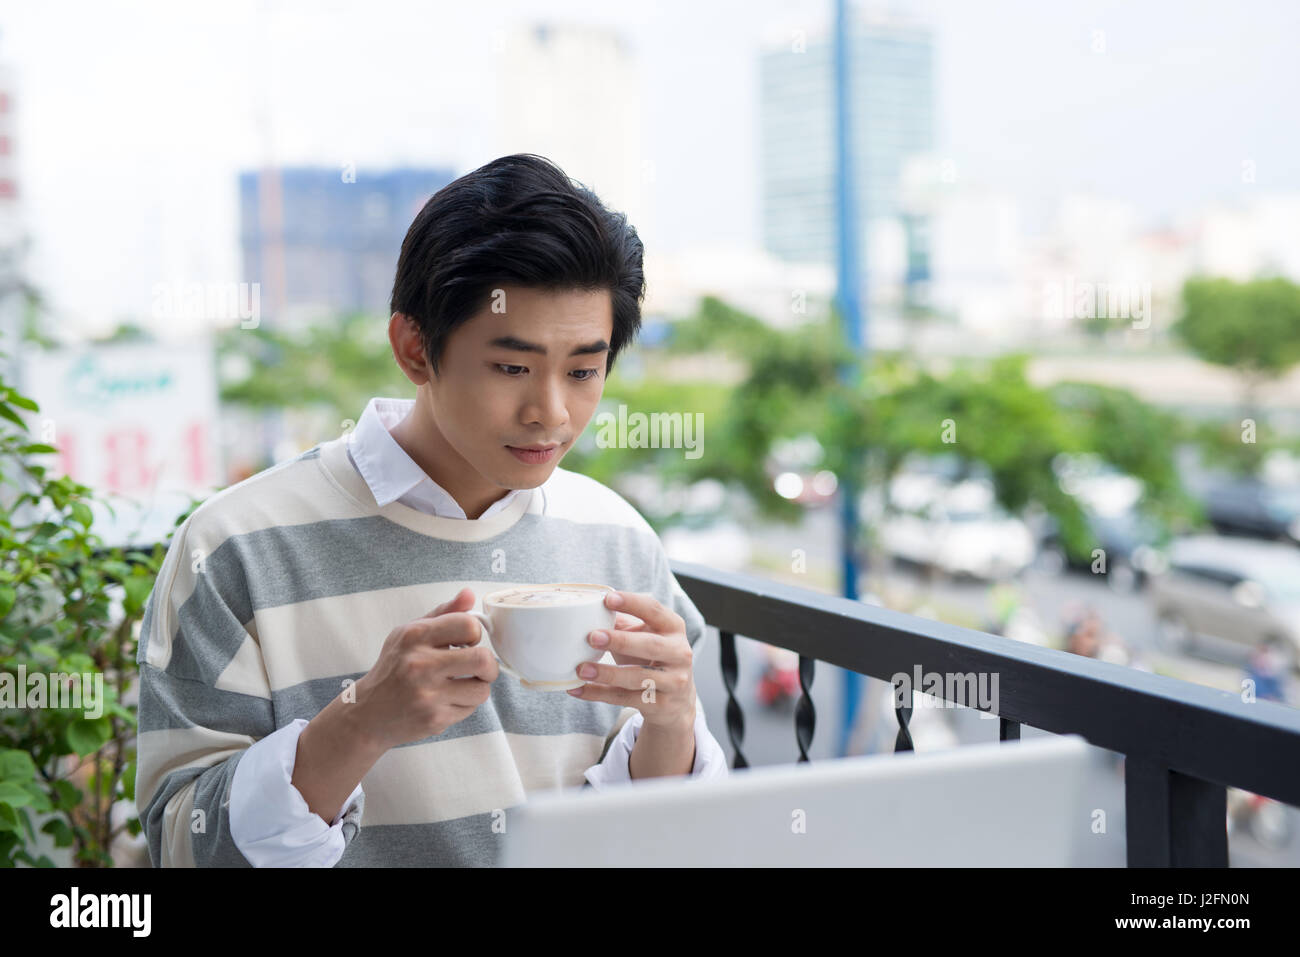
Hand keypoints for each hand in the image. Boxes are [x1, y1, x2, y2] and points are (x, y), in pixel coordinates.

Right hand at [351, 587, 498, 750]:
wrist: (366, 713)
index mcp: (415, 636)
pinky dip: (464, 705)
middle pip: (483, 659)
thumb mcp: (409, 634)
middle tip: (481, 668)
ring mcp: (427, 694)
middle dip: (489, 665)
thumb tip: (469, 594)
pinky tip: (447, 700)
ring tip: (462, 685)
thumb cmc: (393, 669)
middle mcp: (420, 664)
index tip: (469, 642)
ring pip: (482, 689)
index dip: (475, 634)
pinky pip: (470, 709)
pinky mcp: (434, 719)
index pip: (468, 625)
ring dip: (478, 687)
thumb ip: (443, 613)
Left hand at [566, 590, 695, 730]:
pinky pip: (626, 698)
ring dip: (607, 673)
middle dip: (620, 641)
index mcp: (673, 628)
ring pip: (638, 677)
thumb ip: (623, 623)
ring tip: (581, 669)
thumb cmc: (653, 658)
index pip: (654, 610)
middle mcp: (679, 653)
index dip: (632, 603)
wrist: (677, 700)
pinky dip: (599, 694)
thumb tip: (588, 610)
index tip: (607, 599)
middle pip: (650, 645)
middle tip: (592, 637)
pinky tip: (578, 689)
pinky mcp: (661, 705)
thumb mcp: (645, 636)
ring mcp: (674, 681)